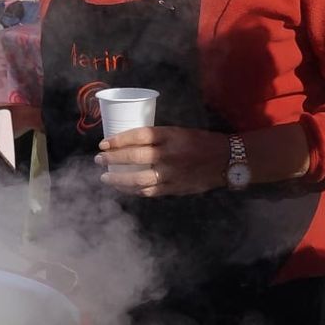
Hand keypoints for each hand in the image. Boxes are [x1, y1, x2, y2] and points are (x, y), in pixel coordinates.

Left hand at [96, 127, 229, 196]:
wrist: (226, 160)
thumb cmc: (200, 142)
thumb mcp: (178, 132)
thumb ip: (157, 138)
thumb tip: (128, 143)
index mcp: (170, 136)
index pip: (139, 136)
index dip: (119, 140)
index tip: (103, 143)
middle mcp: (169, 155)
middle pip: (135, 157)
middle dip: (113, 159)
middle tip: (99, 159)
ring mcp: (172, 174)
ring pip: (139, 179)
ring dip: (118, 179)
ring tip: (105, 177)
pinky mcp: (174, 188)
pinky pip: (149, 191)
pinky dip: (133, 190)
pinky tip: (123, 188)